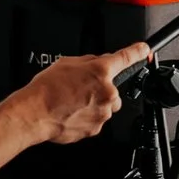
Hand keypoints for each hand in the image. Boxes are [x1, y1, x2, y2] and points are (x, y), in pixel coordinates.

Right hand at [23, 43, 148, 143]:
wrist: (35, 113)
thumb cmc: (46, 89)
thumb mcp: (66, 63)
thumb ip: (88, 62)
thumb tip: (97, 63)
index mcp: (100, 71)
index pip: (126, 58)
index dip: (137, 52)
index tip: (143, 50)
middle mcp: (107, 92)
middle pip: (113, 90)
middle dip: (101, 90)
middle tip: (81, 91)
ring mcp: (103, 112)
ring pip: (105, 107)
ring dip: (93, 105)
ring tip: (73, 103)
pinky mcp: (96, 128)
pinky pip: (95, 121)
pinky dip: (86, 118)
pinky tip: (71, 113)